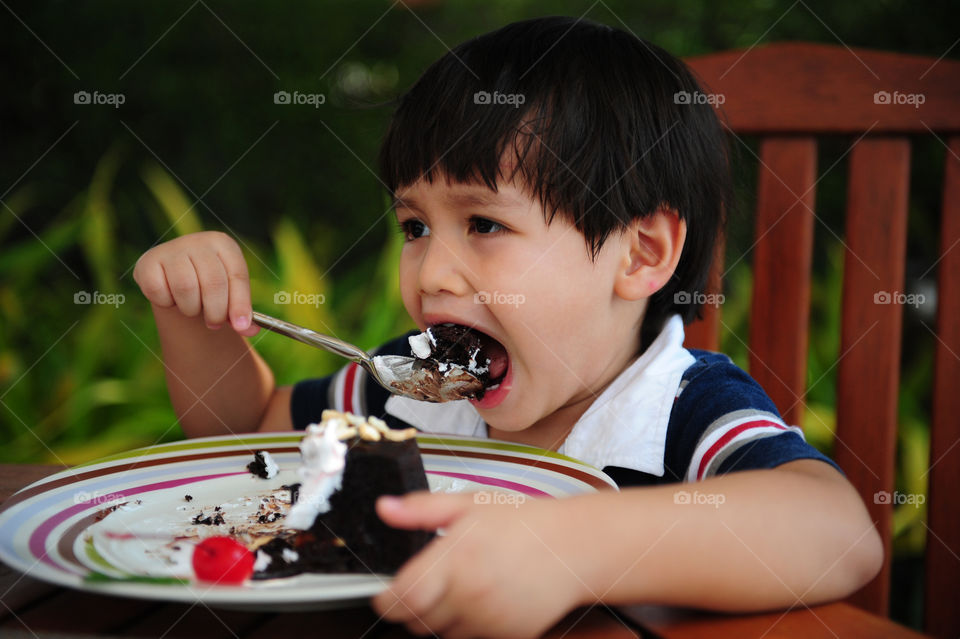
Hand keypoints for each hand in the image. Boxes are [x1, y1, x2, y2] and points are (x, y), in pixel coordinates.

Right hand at [133, 231, 257, 334]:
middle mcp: (197, 241)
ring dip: (191, 308)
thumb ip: (240, 312)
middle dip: (216, 311)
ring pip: (186, 287)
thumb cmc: (208, 287)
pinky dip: (167, 303)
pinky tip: (171, 298)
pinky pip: (159, 291)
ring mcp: (171, 249)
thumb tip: (249, 329)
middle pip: (213, 283)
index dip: (240, 303)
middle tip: (214, 323)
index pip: (237, 274)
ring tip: (192, 307)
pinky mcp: (147, 262)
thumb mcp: (229, 295)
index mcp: (223, 244)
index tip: (241, 326)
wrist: (175, 279)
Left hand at [372, 492, 587, 638]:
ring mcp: (490, 621)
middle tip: (426, 584)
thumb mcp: (470, 503)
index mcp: (456, 559)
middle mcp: (471, 594)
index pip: (402, 600)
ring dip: (440, 619)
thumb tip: (385, 508)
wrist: (573, 547)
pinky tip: (482, 600)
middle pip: (416, 623)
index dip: (384, 601)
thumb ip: (422, 509)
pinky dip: (467, 627)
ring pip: (442, 635)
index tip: (384, 593)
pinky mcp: (508, 637)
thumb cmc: (524, 522)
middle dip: (412, 607)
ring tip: (459, 589)